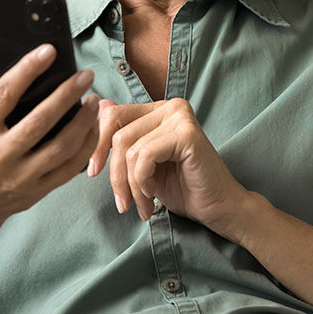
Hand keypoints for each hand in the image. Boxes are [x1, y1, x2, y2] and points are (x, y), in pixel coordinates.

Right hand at [0, 45, 98, 233]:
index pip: (4, 95)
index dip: (27, 70)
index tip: (48, 51)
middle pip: (39, 121)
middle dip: (66, 95)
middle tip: (85, 74)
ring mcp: (20, 177)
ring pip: (60, 147)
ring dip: (82, 122)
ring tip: (93, 100)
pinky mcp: (36, 192)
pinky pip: (68, 169)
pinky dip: (85, 147)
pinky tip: (93, 128)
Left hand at [90, 98, 248, 230]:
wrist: (218, 209)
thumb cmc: (183, 188)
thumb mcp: (143, 164)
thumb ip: (125, 136)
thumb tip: (99, 104)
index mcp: (160, 109)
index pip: (114, 116)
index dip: (98, 145)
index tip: (94, 172)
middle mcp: (171, 106)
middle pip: (119, 135)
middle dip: (116, 174)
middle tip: (123, 203)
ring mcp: (180, 117)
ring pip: (130, 149)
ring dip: (131, 185)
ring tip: (143, 205)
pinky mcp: (187, 134)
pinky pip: (145, 156)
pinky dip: (143, 181)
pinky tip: (154, 196)